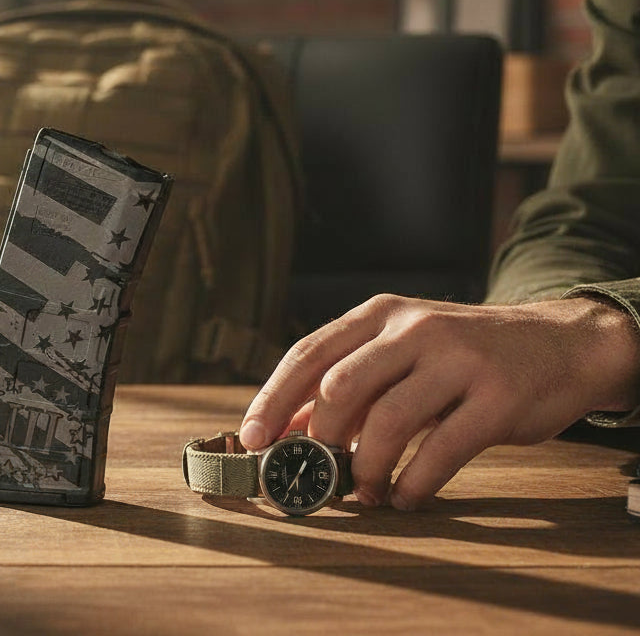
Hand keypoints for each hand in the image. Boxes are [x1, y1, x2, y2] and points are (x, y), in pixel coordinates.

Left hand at [240, 294, 639, 509]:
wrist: (558, 344)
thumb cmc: (462, 357)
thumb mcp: (400, 353)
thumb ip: (346, 384)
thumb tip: (284, 429)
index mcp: (380, 314)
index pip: (308, 354)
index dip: (274, 400)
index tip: (253, 440)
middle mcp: (414, 327)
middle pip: (340, 388)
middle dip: (319, 442)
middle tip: (316, 475)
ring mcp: (458, 358)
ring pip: (388, 421)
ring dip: (365, 469)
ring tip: (365, 494)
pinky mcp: (498, 396)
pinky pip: (441, 451)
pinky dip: (414, 484)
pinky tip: (406, 497)